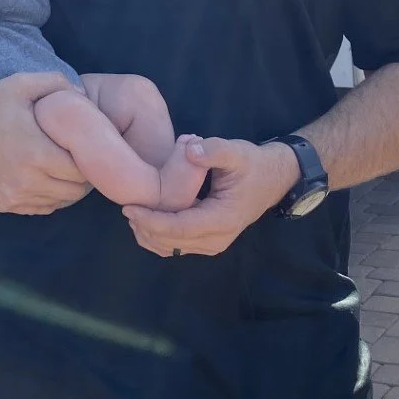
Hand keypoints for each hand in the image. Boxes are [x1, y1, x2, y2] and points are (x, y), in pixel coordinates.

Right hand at [0, 71, 90, 214]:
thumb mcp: (21, 84)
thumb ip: (58, 83)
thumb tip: (85, 96)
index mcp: (36, 152)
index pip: (83, 169)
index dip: (92, 158)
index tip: (89, 145)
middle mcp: (26, 181)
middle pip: (76, 190)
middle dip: (83, 174)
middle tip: (81, 155)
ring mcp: (14, 196)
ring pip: (61, 202)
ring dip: (68, 187)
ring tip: (65, 166)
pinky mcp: (5, 205)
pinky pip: (42, 208)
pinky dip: (50, 196)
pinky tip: (46, 176)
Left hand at [124, 138, 299, 256]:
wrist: (273, 178)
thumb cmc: (252, 164)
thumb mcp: (236, 151)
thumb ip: (213, 150)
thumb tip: (190, 150)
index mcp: (223, 219)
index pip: (179, 228)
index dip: (151, 220)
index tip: (129, 208)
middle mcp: (218, 238)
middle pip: (172, 242)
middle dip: (145, 228)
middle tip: (125, 208)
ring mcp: (214, 243)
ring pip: (173, 248)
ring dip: (150, 235)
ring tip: (133, 214)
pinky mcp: (209, 240)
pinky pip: (178, 245)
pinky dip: (159, 237)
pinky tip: (146, 220)